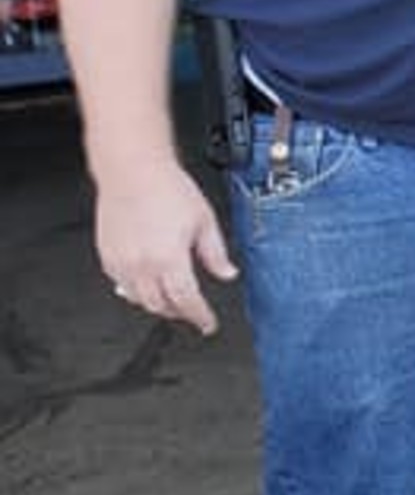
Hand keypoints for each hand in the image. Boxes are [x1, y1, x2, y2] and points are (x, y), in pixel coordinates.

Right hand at [95, 161, 237, 335]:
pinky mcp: (107, 257)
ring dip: (158, 305)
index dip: (200, 317)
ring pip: (139, 300)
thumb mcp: (205, 221)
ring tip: (173, 300)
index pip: (187, 301)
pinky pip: (122, 285)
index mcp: (169, 258)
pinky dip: (137, 291)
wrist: (132, 171)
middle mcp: (142, 265)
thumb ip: (216, 253)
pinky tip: (148, 285)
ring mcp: (121, 263)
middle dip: (180, 313)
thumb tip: (228, 273)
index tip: (208, 324)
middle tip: (193, 311)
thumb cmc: (167, 189)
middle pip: (161, 306)